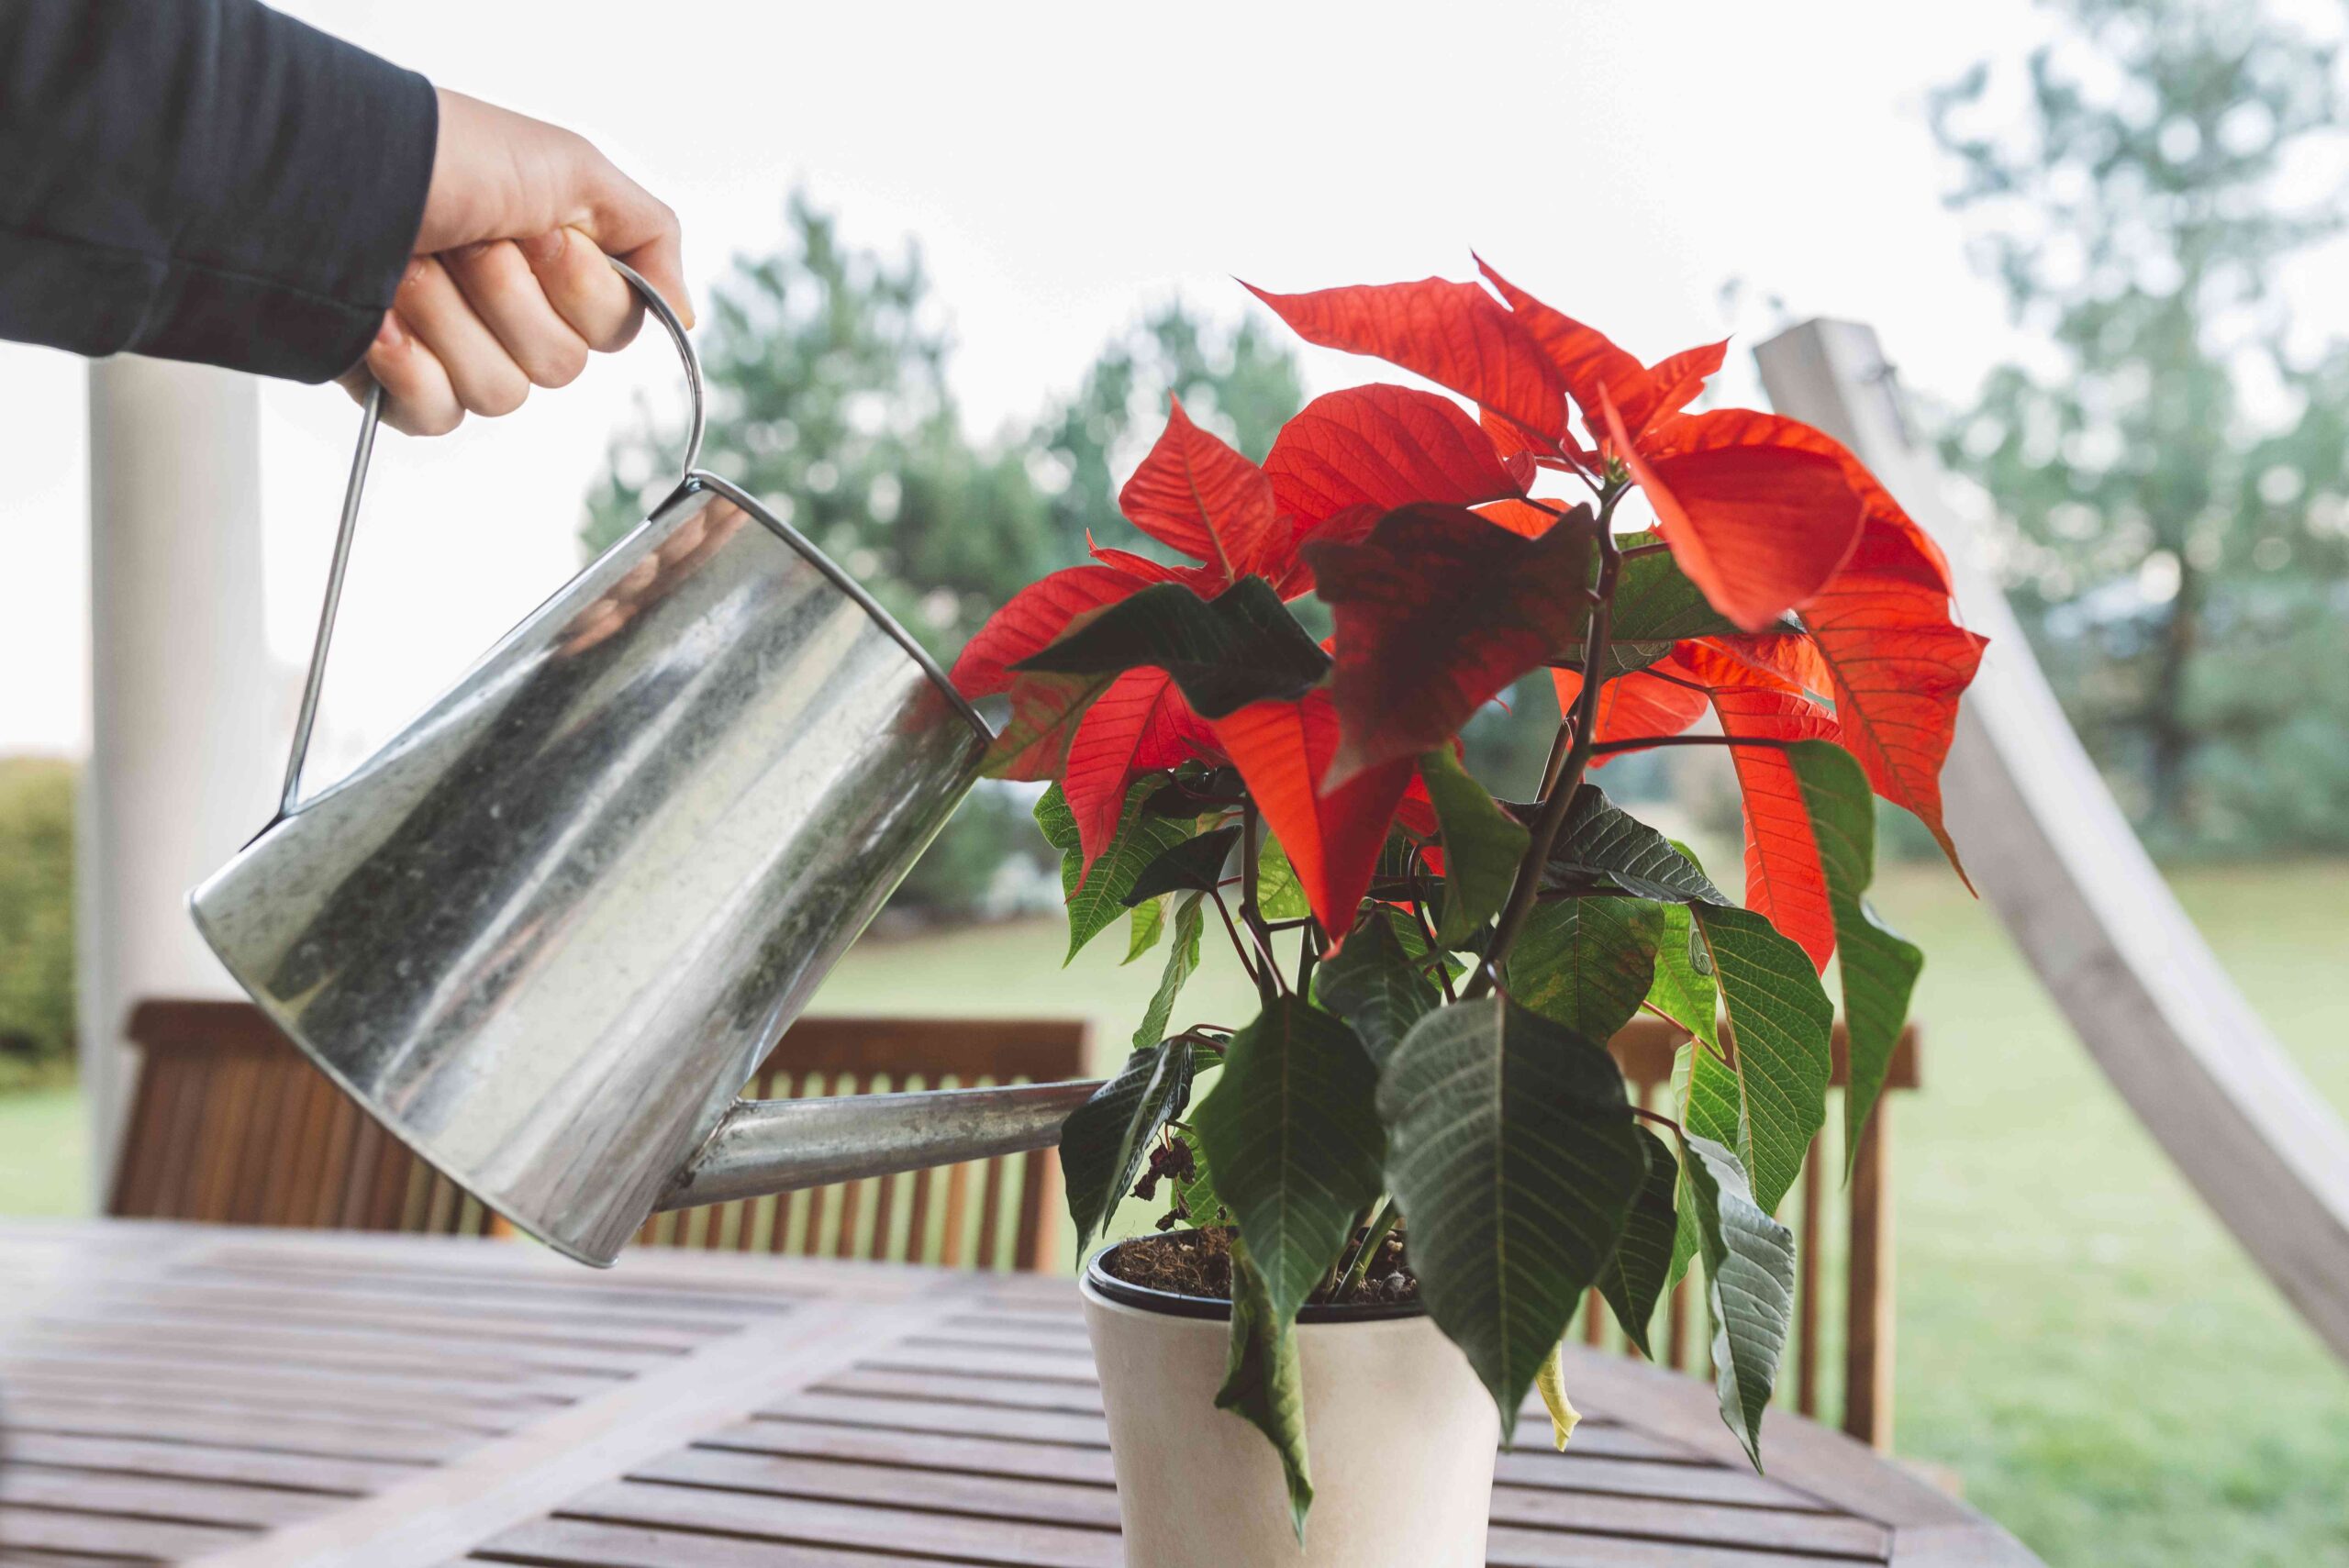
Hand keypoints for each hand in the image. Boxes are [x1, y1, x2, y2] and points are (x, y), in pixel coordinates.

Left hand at [339, 88, 692, 435]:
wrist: (323, 173)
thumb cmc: (441, 152)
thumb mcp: (572, 167)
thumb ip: (650, 236)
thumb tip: (686, 317)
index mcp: (555, 265)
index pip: (613, 328)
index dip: (579, 289)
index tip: (536, 233)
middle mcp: (509, 309)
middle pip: (560, 367)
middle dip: (507, 298)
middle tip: (465, 242)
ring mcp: (453, 350)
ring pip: (501, 395)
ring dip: (451, 322)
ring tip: (407, 266)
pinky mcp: (397, 385)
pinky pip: (439, 419)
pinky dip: (409, 368)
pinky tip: (381, 321)